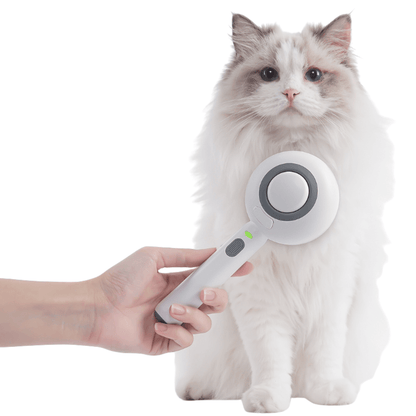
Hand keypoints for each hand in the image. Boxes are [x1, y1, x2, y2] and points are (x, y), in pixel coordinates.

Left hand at [89, 247, 252, 354]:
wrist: (96, 306)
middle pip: (216, 301)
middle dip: (217, 296)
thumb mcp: (155, 257)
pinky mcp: (166, 342)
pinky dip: (175, 331)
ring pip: (205, 322)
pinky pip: (186, 340)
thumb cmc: (120, 278)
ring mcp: (175, 322)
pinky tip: (157, 324)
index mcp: (179, 281)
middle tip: (204, 291)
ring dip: (192, 314)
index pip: (211, 276)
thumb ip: (185, 256)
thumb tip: (211, 251)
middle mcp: (180, 301)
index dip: (229, 271)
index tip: (245, 265)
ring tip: (170, 308)